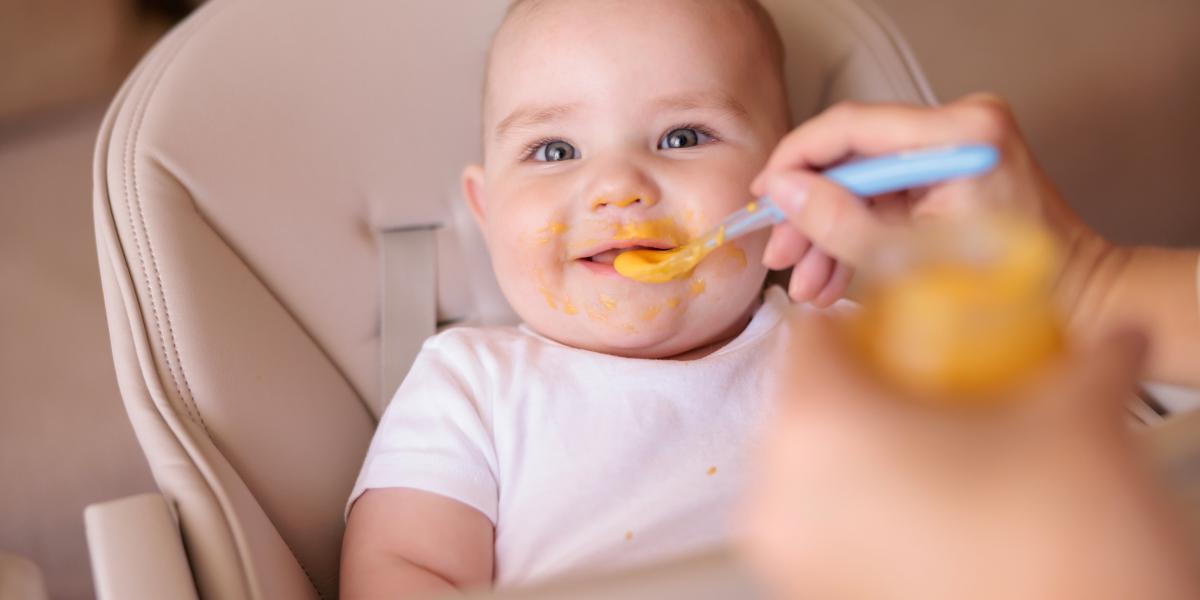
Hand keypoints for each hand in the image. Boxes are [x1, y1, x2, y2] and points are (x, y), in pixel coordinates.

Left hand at [737, 313, 1198, 599]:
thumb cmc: (1057, 541)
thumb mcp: (1079, 428)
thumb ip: (1088, 363)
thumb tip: (1114, 337)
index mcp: (817, 425)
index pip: (813, 337)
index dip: (865, 326)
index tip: (911, 333)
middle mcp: (776, 493)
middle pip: (807, 407)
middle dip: (868, 395)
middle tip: (937, 400)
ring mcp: (788, 560)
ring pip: (809, 474)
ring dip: (865, 459)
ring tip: (944, 465)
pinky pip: (822, 532)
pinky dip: (862, 514)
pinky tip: (936, 520)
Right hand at [752, 94, 1108, 310]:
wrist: (1073, 305)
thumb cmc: (1009, 291)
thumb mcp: (904, 259)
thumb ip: (837, 221)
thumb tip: (781, 191)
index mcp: (961, 133)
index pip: (853, 127)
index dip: (797, 159)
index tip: (764, 193)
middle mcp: (961, 126)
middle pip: (855, 156)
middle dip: (811, 208)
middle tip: (779, 249)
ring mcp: (956, 148)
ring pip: (865, 182)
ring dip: (829, 231)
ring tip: (804, 281)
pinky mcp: (950, 172)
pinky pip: (886, 197)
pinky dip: (858, 234)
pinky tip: (830, 276)